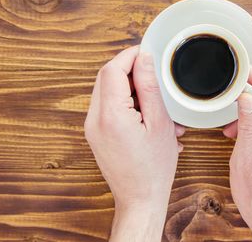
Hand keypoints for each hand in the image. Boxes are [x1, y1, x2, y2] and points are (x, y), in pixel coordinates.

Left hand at [84, 46, 184, 241]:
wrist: (139, 199)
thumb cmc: (153, 168)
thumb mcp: (159, 122)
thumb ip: (149, 86)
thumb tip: (143, 58)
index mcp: (109, 114)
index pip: (112, 69)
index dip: (130, 56)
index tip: (147, 53)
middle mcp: (94, 119)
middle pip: (106, 77)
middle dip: (130, 69)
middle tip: (153, 74)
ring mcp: (91, 127)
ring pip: (106, 90)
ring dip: (130, 87)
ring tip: (155, 101)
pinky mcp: (95, 133)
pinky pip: (107, 106)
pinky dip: (126, 101)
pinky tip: (147, 114)